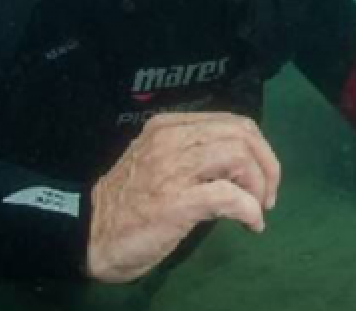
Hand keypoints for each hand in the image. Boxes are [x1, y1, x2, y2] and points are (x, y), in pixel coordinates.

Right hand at [86, 112, 280, 282]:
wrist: (87, 235)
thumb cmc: (127, 204)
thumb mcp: (159, 163)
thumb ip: (193, 156)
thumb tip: (241, 168)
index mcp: (169, 126)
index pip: (233, 122)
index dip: (259, 149)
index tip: (262, 178)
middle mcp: (171, 139)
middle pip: (242, 134)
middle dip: (267, 165)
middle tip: (267, 196)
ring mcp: (173, 168)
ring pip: (239, 156)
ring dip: (259, 186)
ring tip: (258, 209)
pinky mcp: (176, 201)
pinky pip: (229, 196)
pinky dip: (249, 209)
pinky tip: (251, 224)